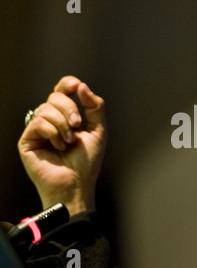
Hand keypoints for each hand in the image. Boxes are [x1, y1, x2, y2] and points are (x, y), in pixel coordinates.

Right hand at [18, 76, 106, 215]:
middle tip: (78, 125)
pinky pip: (38, 122)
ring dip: (63, 125)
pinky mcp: (28, 140)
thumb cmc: (87, 162)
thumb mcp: (98, 130)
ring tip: (69, 142)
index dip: (67, 84)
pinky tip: (59, 146)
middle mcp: (51, 121)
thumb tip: (82, 86)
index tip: (76, 86)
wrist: (76, 183)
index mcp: (67, 116)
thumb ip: (94, 107)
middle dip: (70, 108)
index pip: (62, 92)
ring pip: (46, 108)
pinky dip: (53, 133)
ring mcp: (38, 130)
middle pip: (55, 97)